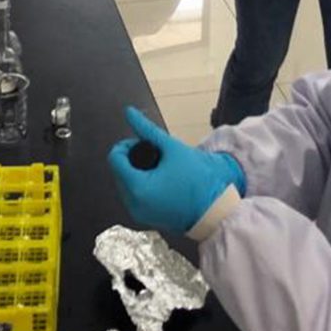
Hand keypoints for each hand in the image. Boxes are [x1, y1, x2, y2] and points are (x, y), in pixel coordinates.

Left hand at [108, 107, 245, 232]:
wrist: (215, 210)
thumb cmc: (199, 180)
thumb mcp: (172, 148)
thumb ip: (147, 129)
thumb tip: (129, 112)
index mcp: (137, 187)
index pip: (115, 158)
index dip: (128, 145)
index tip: (147, 144)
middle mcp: (133, 204)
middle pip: (119, 171)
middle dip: (132, 159)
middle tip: (156, 155)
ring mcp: (139, 214)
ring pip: (125, 184)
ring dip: (137, 172)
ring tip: (160, 167)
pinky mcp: (146, 218)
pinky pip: (135, 197)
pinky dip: (142, 186)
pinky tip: (160, 180)